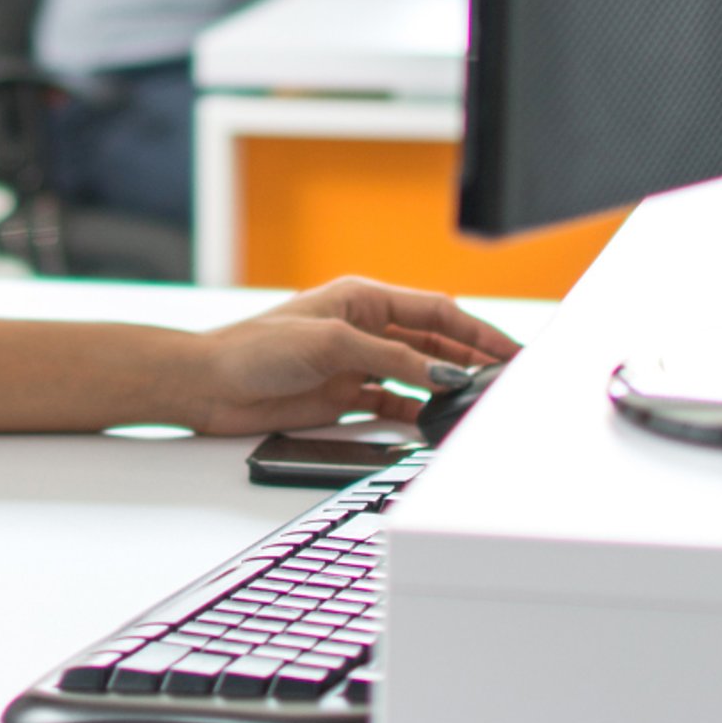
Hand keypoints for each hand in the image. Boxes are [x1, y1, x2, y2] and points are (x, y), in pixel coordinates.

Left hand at [185, 276, 520, 435]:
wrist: (211, 385)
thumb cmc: (257, 347)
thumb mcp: (332, 345)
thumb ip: (392, 360)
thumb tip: (444, 374)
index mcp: (362, 299)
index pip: (435, 311)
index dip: (476, 330)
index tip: (510, 351)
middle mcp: (364, 327)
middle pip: (433, 342)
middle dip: (471, 359)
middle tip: (508, 382)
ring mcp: (356, 362)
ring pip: (418, 373)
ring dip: (448, 387)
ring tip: (480, 404)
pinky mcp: (344, 395)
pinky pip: (394, 402)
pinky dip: (418, 412)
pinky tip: (436, 423)